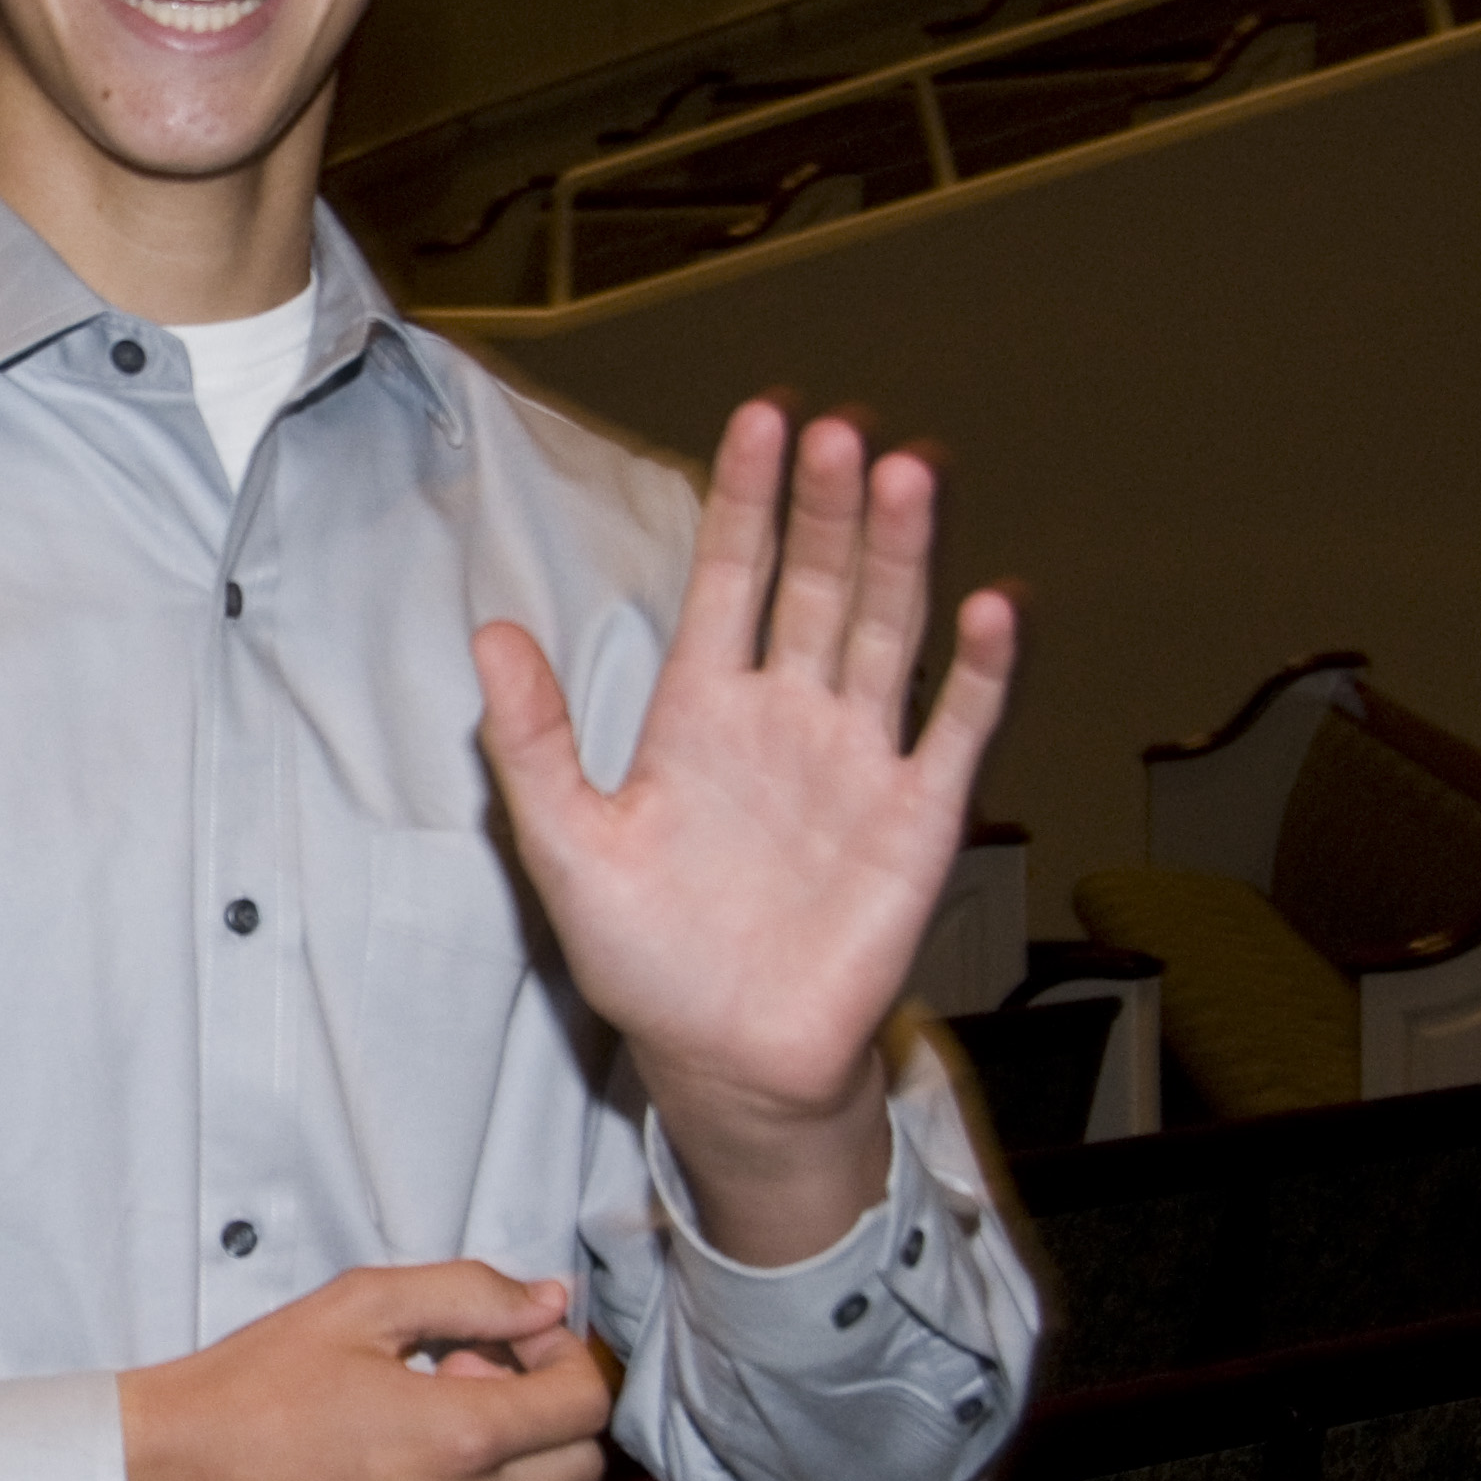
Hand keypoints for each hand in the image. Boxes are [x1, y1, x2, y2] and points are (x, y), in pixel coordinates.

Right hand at [121, 1262, 614, 1480]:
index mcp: (459, 1434)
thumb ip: (470, 1294)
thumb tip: (550, 1302)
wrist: (173, 1478)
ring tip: (456, 1451)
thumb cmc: (257, 1383)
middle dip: (549, 1416)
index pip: (586, 1404)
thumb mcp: (359, 1305)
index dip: (564, 1359)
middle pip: (581, 1469)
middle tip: (475, 1389)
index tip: (517, 1344)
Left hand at [474, 400, 1012, 1261]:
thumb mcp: (565, 846)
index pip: (728, 581)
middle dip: (825, 510)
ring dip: (901, 557)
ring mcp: (858, 761)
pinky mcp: (918, 818)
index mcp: (702, 712)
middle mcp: (787, 718)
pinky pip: (953, 729)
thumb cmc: (646, 958)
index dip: (743, 504)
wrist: (727, 1061)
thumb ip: (530, 742)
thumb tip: (487, 633)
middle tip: (836, 430)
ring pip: (888, 633)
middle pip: (817, 587)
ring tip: (906, 474)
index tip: (757, 419)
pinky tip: (992, 603)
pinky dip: (977, 669)